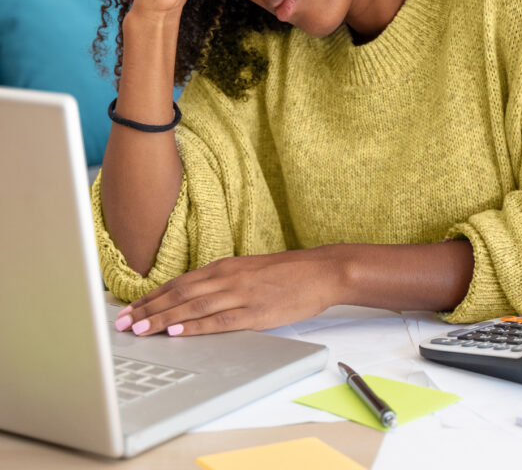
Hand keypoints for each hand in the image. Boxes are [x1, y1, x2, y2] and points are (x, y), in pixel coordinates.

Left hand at [115, 249, 343, 336]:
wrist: (321, 271)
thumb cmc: (288, 273)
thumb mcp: (250, 270)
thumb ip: (223, 281)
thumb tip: (195, 297)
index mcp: (225, 266)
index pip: (179, 283)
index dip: (151, 297)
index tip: (129, 309)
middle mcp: (228, 277)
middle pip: (179, 294)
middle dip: (148, 309)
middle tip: (122, 324)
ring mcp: (242, 295)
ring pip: (193, 307)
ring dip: (162, 319)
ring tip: (139, 329)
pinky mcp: (256, 312)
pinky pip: (220, 321)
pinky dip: (195, 327)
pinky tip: (178, 332)